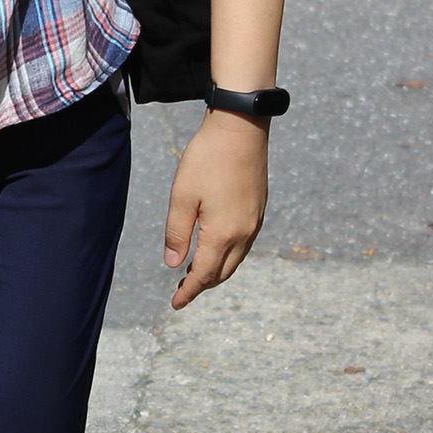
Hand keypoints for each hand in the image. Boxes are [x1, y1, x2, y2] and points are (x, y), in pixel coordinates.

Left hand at [164, 108, 269, 309]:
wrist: (241, 129)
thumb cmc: (207, 159)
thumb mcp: (182, 197)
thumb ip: (177, 234)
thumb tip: (173, 264)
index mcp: (223, 234)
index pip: (204, 275)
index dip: (188, 292)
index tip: (175, 304)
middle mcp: (244, 233)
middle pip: (222, 272)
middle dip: (202, 285)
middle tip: (182, 291)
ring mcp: (255, 221)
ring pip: (236, 259)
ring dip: (216, 270)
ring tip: (196, 272)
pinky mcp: (258, 208)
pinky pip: (244, 244)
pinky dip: (228, 254)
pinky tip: (216, 248)